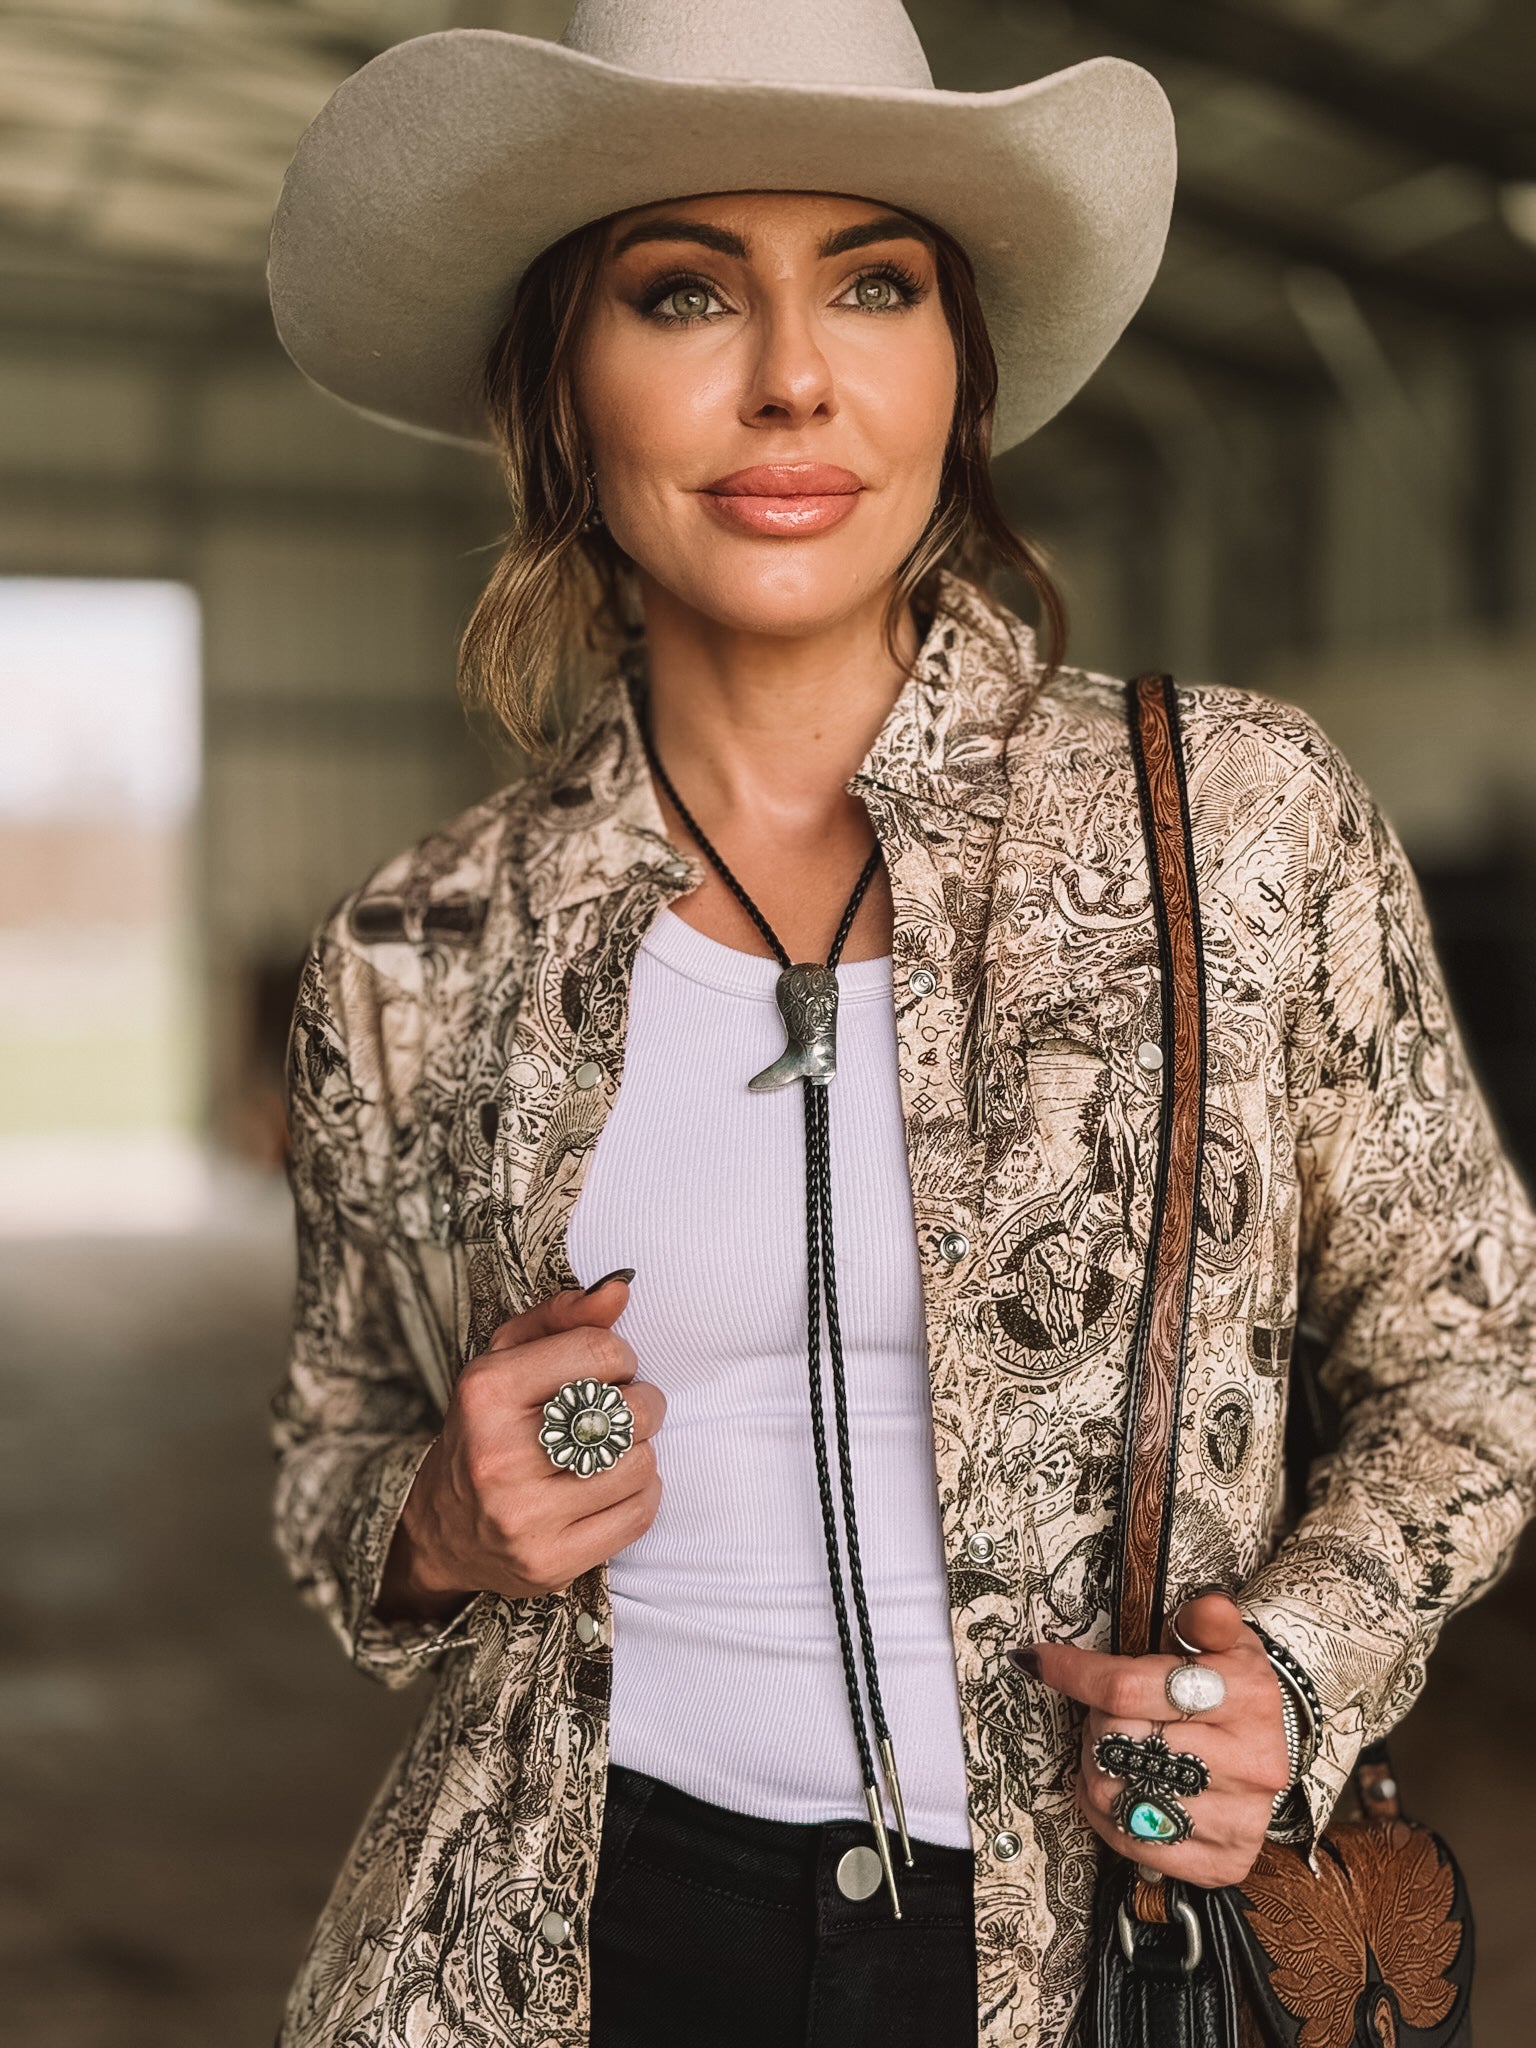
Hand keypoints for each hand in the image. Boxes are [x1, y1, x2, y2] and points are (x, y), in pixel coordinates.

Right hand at [376, 1272, 664, 1618]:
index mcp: (486, 1392)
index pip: (601, 1354)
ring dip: (639, 1453)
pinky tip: (612, 1487)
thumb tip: (620, 1288)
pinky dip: (640, 1495)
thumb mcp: (509, 1357)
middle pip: (629, 1412)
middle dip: (639, 1405)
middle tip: (619, 1412)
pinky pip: (639, 1515)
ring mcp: (523, 1517)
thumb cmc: (490, 1425)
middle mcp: (499, 1456)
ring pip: (640, 1466)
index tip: (607, 1372)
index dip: (620, 1359)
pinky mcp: (549, 1562)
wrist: (446, 1526)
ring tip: (611, 1452)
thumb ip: (565, 1316)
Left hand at [1010, 1592, 1290, 1887]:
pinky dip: (1109, 1818)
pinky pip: (1132, 1843)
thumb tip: (1206, 1609)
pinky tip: (1123, 1789)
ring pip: (1118, 1795)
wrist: (1271, 1747)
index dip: (1075, 1673)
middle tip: (1108, 1713)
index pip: (1131, 1687)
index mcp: (1248, 1696)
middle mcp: (1251, 1762)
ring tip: (1116, 1750)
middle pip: (1119, 1741)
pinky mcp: (1225, 1861)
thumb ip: (1208, 1618)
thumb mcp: (1228, 1640)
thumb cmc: (1233, 1687)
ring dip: (1097, 1769)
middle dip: (1097, 1721)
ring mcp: (1239, 1818)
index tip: (1040, 1660)